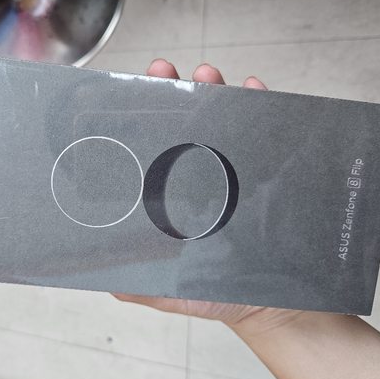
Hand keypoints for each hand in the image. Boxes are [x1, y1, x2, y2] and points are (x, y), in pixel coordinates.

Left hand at [113, 59, 302, 335]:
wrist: (276, 307)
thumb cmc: (222, 295)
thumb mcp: (172, 293)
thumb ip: (138, 285)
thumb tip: (103, 280)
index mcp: (175, 195)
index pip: (155, 148)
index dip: (142, 119)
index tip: (131, 93)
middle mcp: (203, 176)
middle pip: (186, 123)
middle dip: (175, 91)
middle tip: (166, 71)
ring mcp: (237, 170)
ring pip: (224, 119)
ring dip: (214, 89)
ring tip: (207, 74)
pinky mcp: (271, 171)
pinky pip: (268, 129)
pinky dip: (261, 104)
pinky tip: (252, 88)